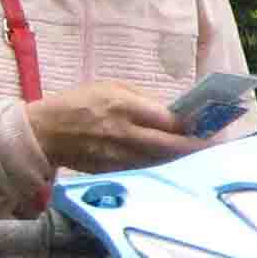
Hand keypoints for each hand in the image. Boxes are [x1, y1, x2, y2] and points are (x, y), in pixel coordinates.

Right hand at [25, 80, 206, 171]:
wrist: (44, 133)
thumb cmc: (78, 104)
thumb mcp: (110, 88)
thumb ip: (142, 99)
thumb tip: (172, 112)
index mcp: (124, 107)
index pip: (168, 120)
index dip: (191, 125)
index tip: (208, 125)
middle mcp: (125, 133)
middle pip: (170, 145)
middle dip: (194, 147)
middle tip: (212, 146)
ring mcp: (119, 155)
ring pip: (160, 160)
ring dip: (180, 158)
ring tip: (197, 154)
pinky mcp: (113, 170)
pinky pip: (144, 168)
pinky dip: (160, 165)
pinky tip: (172, 162)